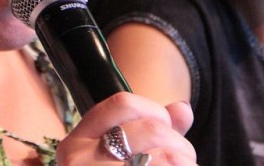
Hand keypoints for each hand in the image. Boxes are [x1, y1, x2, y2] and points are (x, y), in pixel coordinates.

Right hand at [56, 92, 196, 164]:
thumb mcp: (118, 158)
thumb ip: (152, 132)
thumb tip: (183, 107)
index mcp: (77, 144)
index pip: (120, 103)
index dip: (153, 110)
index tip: (163, 127)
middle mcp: (82, 161)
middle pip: (151, 129)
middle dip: (179, 143)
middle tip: (183, 159)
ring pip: (166, 157)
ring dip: (187, 163)